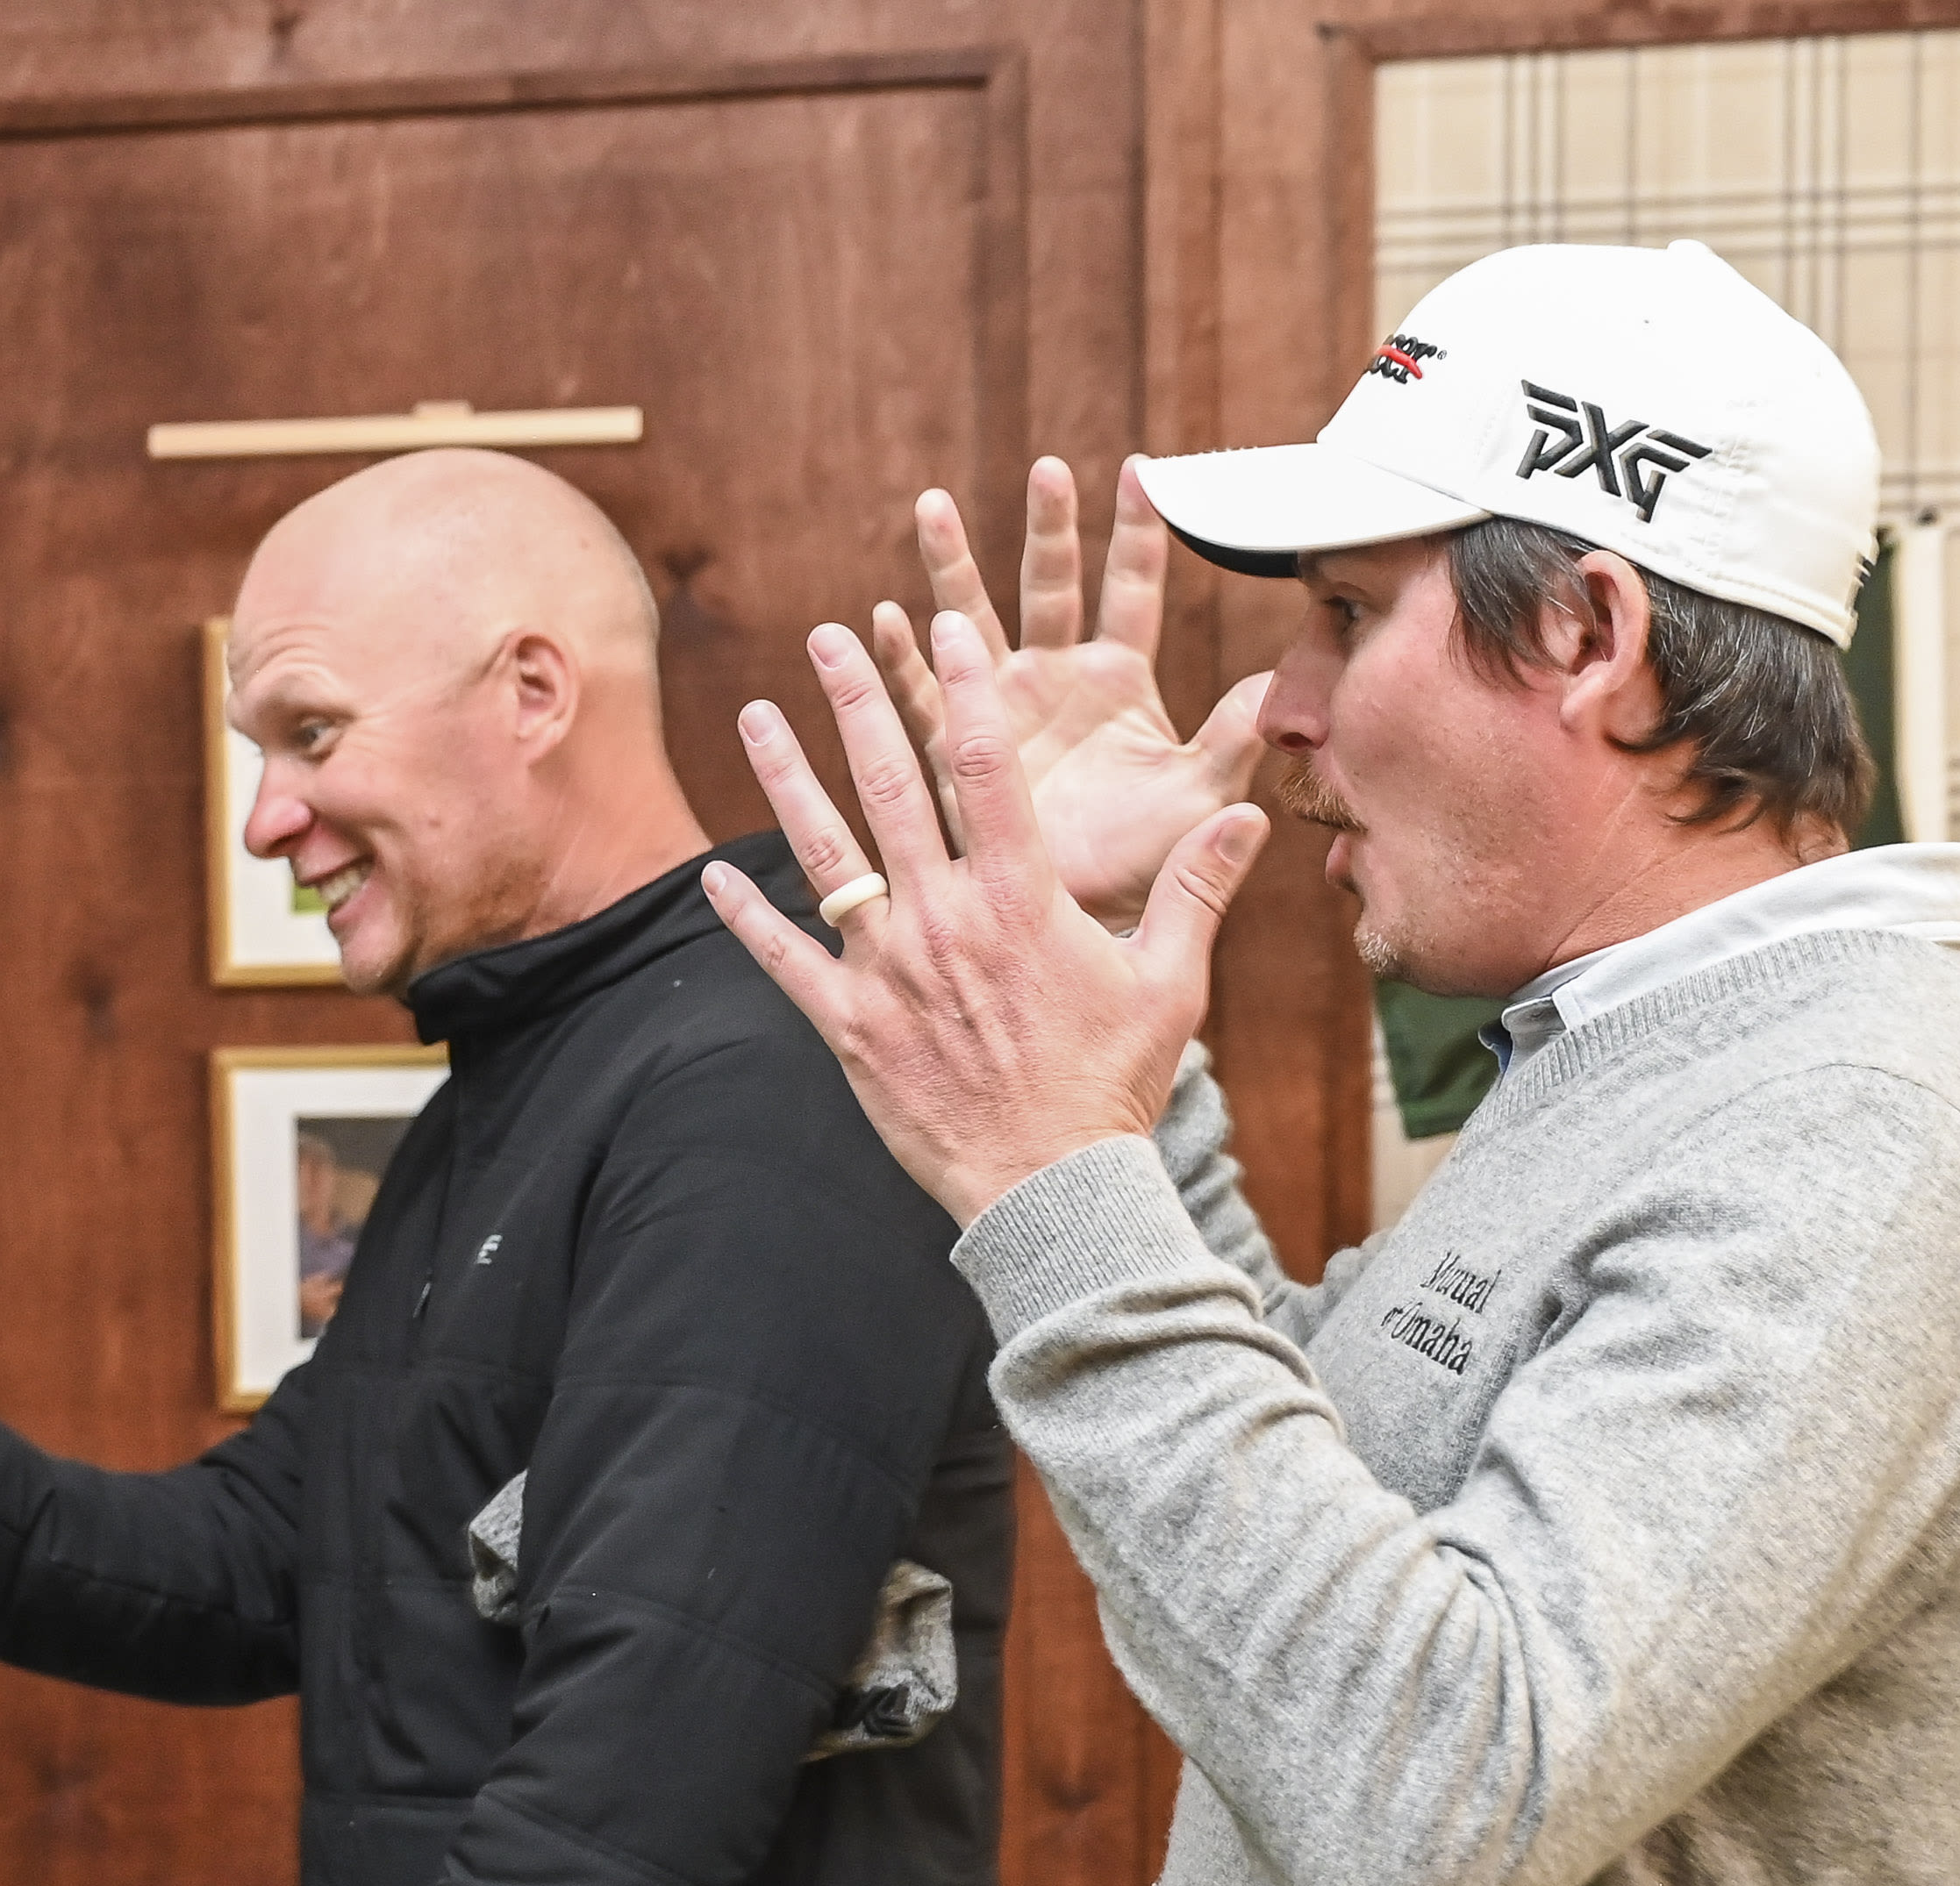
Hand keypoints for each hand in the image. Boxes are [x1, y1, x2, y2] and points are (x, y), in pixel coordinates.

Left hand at [709, 609, 1269, 1224]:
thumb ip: (1198, 887)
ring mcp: (888, 969)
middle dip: (857, 701)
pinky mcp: (846, 1025)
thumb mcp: (1172, 981)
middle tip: (826, 637)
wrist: (1050, 1187)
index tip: (946, 625)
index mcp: (1022, 897)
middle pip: (892, 786)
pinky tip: (708, 874)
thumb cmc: (1113, 1084)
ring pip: (825, 854)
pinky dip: (745, 916)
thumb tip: (1251, 811)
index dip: (965, 686)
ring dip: (787, 779)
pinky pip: (783, 959)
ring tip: (755, 716)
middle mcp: (945, 917)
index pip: (988, 766)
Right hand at [867, 457, 1270, 930]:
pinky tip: (885, 619)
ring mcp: (1000, 709)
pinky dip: (904, 657)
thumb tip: (1274, 685)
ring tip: (932, 506)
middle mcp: (1057, 681)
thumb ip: (1231, 741)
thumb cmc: (1143, 868)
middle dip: (1045, 527)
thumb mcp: (1195, 800)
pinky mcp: (954, 749)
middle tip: (1045, 469)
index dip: (1137, 533)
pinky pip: (925, 694)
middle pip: (1050, 584)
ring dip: (952, 566)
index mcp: (1119, 683)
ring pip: (973, 620)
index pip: (1132, 590)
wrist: (1077, 925)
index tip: (1143, 469)